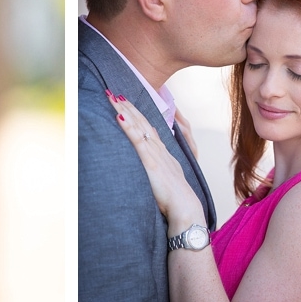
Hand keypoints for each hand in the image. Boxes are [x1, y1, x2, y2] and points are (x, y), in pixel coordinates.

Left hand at [106, 91, 204, 232]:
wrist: (186, 209)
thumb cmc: (175, 200)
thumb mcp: (165, 181)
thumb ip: (158, 172)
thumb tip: (150, 170)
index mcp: (163, 154)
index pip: (148, 129)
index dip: (137, 115)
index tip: (127, 103)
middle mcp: (160, 150)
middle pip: (142, 122)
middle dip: (128, 106)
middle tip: (115, 92)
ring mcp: (156, 155)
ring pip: (138, 127)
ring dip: (125, 111)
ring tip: (114, 97)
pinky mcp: (151, 163)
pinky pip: (137, 141)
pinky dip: (128, 128)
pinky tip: (119, 117)